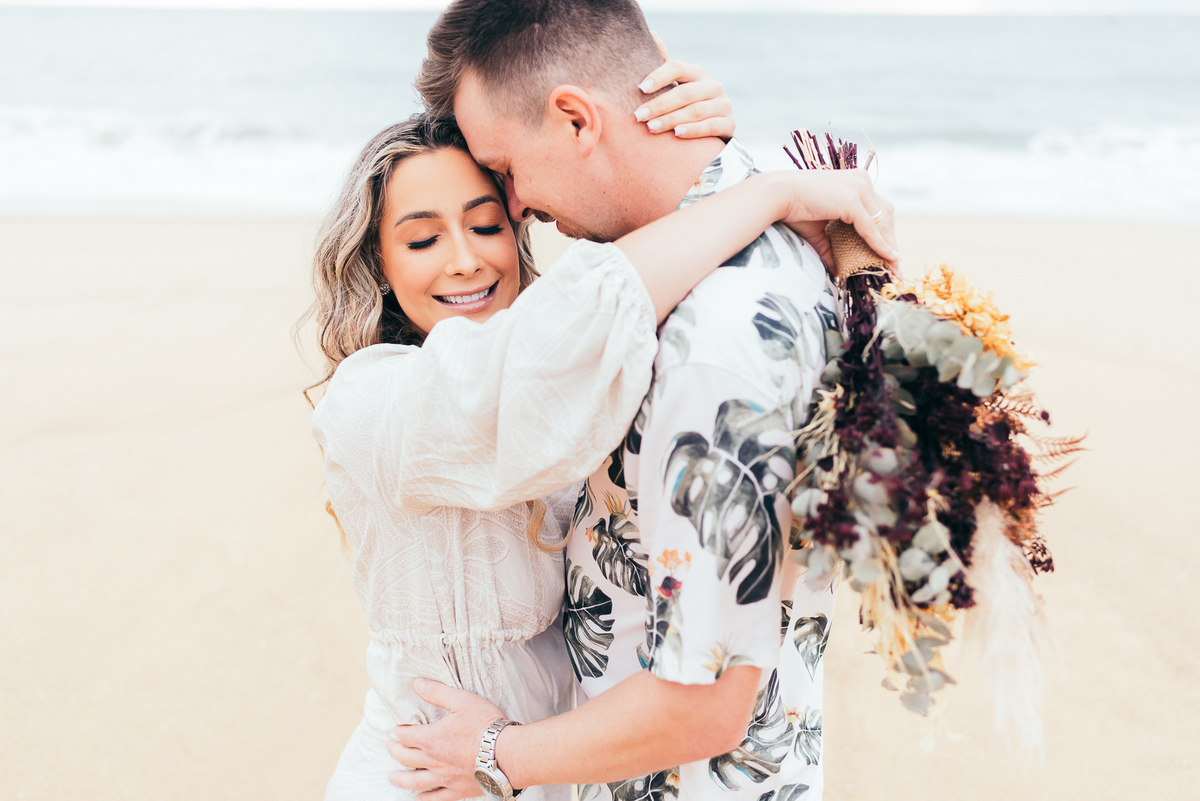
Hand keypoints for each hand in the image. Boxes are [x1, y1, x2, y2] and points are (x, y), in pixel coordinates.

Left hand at [387, 678, 506, 800]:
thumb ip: (437, 692)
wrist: (507, 754)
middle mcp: (434, 761)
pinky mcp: (458, 791)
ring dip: (401, 778)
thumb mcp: (462, 700)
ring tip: (392, 777)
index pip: (406, 735)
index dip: (400, 730)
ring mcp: (445, 778)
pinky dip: (425, 798)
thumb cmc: (486, 725)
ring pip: (415, 781)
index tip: (399, 727)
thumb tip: (416, 684)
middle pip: (406, 758)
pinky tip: (418, 798)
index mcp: (432, 739)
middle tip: (390, 747)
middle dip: (395, 751)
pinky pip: (436, 798)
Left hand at [633, 34, 734, 140]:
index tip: (641, 88)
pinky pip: (710, 126)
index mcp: (697, 73)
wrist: (711, 131)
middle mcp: (713, 86)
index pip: (678, 68)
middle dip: (659, 105)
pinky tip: (676, 134)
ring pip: (696, 111)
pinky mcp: (729, 123)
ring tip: (651, 127)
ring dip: (671, 119)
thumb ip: (663, 65)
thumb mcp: (674, 86)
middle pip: (685, 93)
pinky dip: (692, 130)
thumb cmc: (684, 106)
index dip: (659, 76)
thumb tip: (653, 34)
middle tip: (639, 115)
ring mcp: (723, 105)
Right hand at [771, 169, 899, 274]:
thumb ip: (832, 246)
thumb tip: (838, 270)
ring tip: (893, 266)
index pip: (879, 209)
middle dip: (891, 240)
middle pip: (886, 215)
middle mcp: (861, 180)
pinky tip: (886, 258)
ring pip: (882, 222)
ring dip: (889, 245)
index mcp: (855, 181)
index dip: (885, 232)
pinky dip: (879, 245)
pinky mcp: (852, 201)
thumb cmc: (793, 209)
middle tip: (895, 264)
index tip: (889, 253)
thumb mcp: (820, 229)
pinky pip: (870, 228)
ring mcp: (858, 189)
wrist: (777, 196)